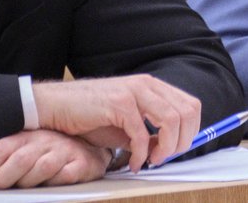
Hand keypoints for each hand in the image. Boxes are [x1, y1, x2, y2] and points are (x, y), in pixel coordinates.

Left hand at [0, 130, 109, 189]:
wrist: (90, 149)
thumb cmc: (53, 152)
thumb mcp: (28, 149)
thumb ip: (9, 160)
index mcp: (28, 136)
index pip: (1, 148)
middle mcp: (45, 140)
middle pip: (20, 159)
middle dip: (5, 178)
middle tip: (1, 188)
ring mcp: (64, 151)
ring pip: (42, 168)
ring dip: (30, 182)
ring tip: (27, 186)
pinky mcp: (81, 163)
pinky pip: (64, 176)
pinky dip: (54, 183)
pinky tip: (51, 184)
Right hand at [33, 76, 200, 171]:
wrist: (56, 107)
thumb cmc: (90, 116)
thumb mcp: (127, 126)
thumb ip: (150, 134)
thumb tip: (168, 148)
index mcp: (153, 86)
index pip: (191, 105)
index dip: (191, 130)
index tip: (177, 149)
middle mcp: (147, 85)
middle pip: (187, 112)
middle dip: (182, 141)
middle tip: (164, 158)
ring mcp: (134, 91)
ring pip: (171, 120)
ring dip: (166, 147)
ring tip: (152, 160)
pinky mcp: (119, 104)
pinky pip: (142, 134)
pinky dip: (141, 153)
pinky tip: (133, 162)